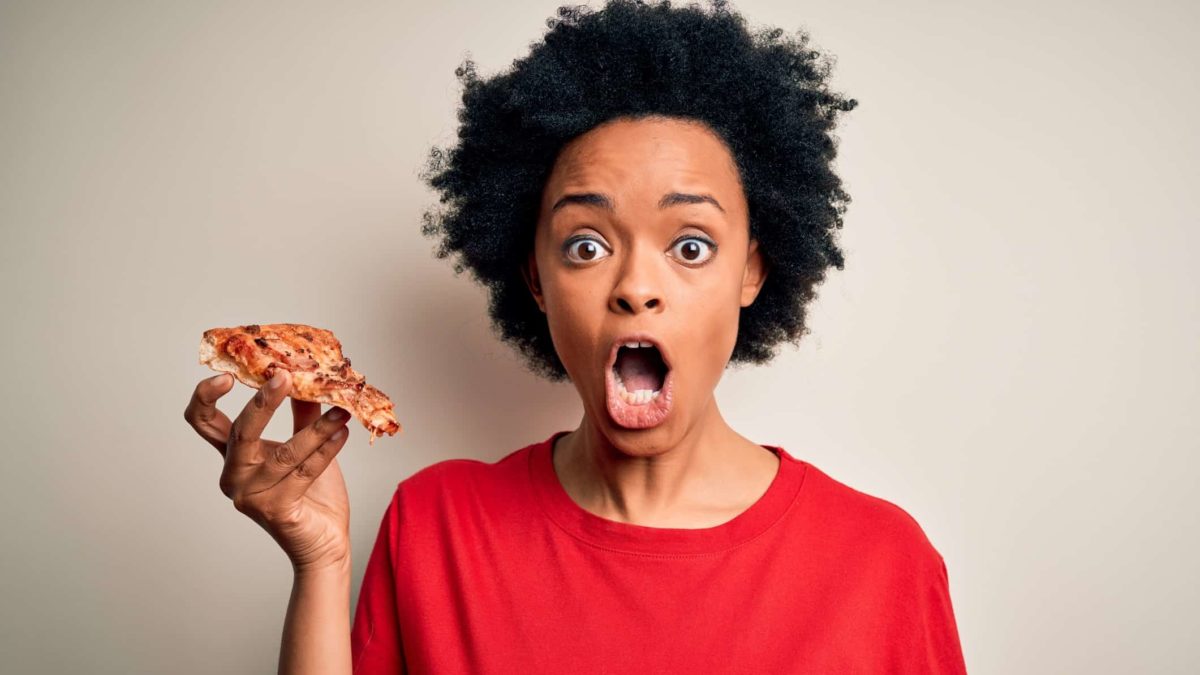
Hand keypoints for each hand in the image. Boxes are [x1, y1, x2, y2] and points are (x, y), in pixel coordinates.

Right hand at [184, 371, 351, 572]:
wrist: (323, 541)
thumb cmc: (311, 493)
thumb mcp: (303, 445)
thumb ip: (302, 413)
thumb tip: (307, 375)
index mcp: (233, 456)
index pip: (203, 422)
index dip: (206, 396)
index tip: (227, 374)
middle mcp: (234, 476)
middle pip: (240, 432)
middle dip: (263, 402)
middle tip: (285, 376)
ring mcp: (251, 496)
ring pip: (284, 453)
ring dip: (316, 429)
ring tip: (341, 410)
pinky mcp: (275, 510)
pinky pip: (304, 471)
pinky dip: (326, 450)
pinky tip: (342, 433)